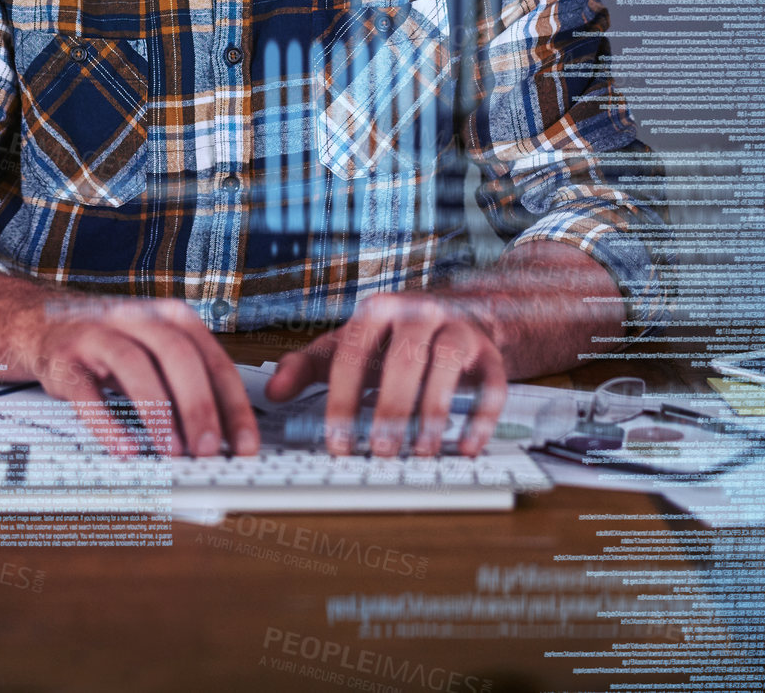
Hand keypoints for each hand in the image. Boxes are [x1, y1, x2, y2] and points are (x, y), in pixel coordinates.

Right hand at [17, 295, 259, 459]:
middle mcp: (138, 318)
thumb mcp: (157, 353)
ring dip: (158, 411)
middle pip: (178, 355)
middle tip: (209, 449)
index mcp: (171, 317)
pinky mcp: (65, 359)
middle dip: (198, 406)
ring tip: (173, 451)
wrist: (46, 322)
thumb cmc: (115, 344)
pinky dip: (107, 423)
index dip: (233, 403)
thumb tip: (220, 438)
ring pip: (134, 365)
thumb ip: (186, 386)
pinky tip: (124, 448)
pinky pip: (86, 392)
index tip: (244, 443)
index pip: (213, 358)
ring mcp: (99, 334)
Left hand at [264, 292, 507, 457]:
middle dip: (392, 407)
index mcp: (377, 311)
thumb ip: (308, 367)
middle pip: (403, 356)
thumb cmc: (393, 337)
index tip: (338, 442)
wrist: (459, 312)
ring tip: (422, 452)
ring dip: (434, 410)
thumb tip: (272, 391)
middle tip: (382, 451)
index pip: (353, 353)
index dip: (343, 400)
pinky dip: (481, 418)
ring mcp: (458, 329)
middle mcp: (418, 312)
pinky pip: (492, 384)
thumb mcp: (347, 344)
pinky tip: (466, 447)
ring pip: (448, 363)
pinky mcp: (490, 353)